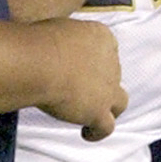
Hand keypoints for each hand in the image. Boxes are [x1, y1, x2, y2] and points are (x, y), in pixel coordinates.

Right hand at [35, 18, 127, 141]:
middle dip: (99, 82)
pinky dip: (97, 131)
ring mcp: (108, 89)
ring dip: (108, 107)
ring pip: (120, 102)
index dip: (97, 60)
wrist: (40, 62)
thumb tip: (54, 44)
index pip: (109, 49)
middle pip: (112, 75)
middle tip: (79, 89)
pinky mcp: (99, 111)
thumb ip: (67, 38)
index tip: (82, 66)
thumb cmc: (40, 41)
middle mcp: (111, 62)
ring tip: (94, 113)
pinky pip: (106, 127)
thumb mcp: (57, 28)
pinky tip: (86, 133)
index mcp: (102, 37)